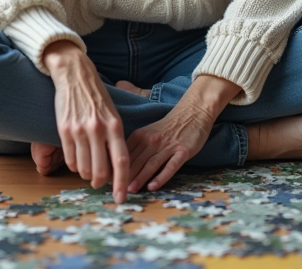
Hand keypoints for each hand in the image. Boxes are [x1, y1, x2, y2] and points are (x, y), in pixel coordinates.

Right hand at [43, 40, 129, 202]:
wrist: (74, 74)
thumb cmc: (96, 97)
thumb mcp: (113, 114)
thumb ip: (115, 138)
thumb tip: (117, 167)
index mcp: (115, 125)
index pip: (121, 161)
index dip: (122, 183)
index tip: (122, 198)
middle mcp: (98, 129)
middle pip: (101, 170)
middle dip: (100, 182)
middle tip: (99, 183)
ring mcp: (80, 130)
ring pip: (83, 168)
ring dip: (86, 174)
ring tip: (87, 169)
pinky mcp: (64, 129)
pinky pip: (69, 159)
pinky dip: (73, 165)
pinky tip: (76, 160)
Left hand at [125, 75, 240, 193]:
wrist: (193, 113)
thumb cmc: (169, 127)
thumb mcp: (148, 133)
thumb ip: (136, 148)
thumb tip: (120, 166)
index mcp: (140, 136)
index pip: (125, 154)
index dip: (116, 168)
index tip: (108, 181)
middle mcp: (152, 140)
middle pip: (136, 160)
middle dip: (125, 176)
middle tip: (117, 189)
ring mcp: (168, 146)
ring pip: (151, 164)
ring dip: (140, 177)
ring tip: (131, 189)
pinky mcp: (182, 151)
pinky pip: (170, 166)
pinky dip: (161, 176)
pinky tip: (153, 186)